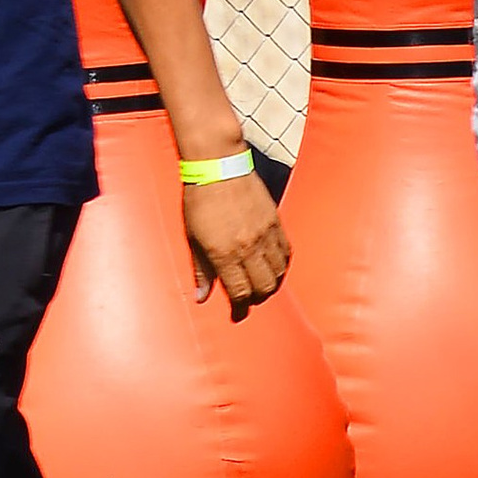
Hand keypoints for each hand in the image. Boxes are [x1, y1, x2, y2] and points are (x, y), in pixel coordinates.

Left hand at [182, 168, 289, 311]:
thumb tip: (200, 296)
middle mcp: (248, 247)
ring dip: (272, 282)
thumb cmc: (200, 200)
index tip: (238, 312)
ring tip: (262, 283)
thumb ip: (200, 269)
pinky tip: (274, 265)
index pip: (240, 292)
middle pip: (264, 287)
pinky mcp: (275, 221)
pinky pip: (286, 251)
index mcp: (224, 253)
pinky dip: (282, 264)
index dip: (240, 308)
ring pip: (278, 272)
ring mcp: (265, 234)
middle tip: (250, 297)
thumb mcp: (192, 237)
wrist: (219, 165)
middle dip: (258, 298)